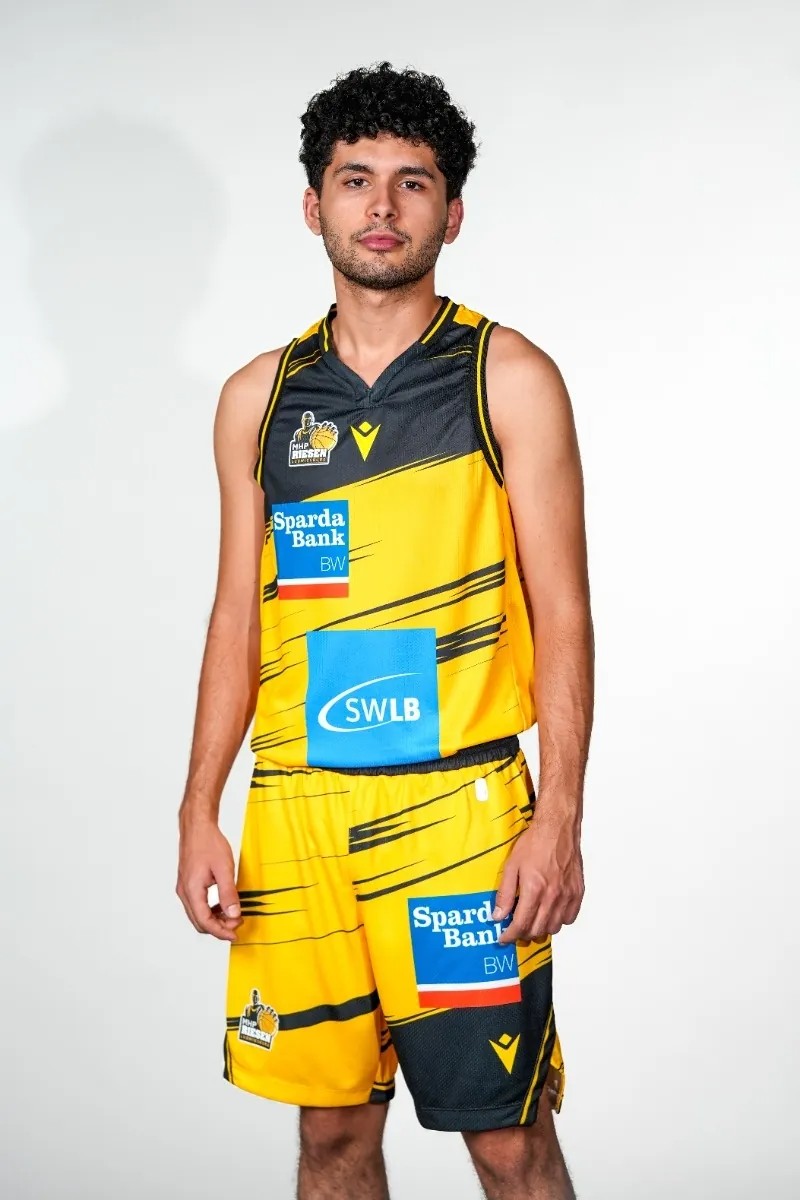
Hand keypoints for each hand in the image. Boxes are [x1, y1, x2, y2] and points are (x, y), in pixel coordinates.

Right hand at [176, 815, 243, 941]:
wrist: (197, 827)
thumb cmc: (208, 843)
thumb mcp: (224, 869)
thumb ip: (229, 893)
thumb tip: (234, 914)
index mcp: (192, 890)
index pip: (204, 921)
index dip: (220, 931)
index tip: (234, 934)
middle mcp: (185, 892)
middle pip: (199, 921)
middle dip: (219, 927)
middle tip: (237, 924)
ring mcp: (185, 888)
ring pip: (198, 914)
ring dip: (215, 918)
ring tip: (233, 914)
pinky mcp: (188, 884)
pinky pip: (198, 904)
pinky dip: (210, 909)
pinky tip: (223, 905)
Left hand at [494, 815, 583, 943]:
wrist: (558, 829)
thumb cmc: (535, 843)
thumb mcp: (511, 865)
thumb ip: (505, 893)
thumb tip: (498, 916)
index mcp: (534, 889)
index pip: (521, 925)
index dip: (510, 936)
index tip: (503, 938)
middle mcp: (553, 896)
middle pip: (537, 930)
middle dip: (523, 934)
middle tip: (515, 929)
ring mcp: (567, 896)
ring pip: (554, 928)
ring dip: (541, 929)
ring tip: (532, 919)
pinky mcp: (577, 892)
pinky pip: (569, 918)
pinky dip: (558, 920)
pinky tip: (550, 911)